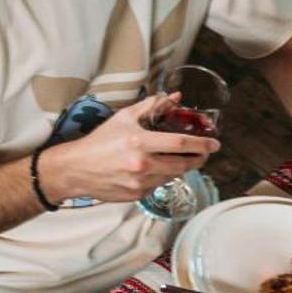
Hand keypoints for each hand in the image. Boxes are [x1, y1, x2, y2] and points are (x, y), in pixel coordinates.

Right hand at [40, 94, 218, 202]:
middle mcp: (141, 165)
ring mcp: (140, 183)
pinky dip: (163, 176)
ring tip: (182, 158)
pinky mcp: (136, 195)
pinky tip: (158, 168)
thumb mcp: (124, 117)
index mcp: (139, 142)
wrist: (76, 169)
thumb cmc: (100, 141)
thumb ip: (152, 106)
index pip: (180, 143)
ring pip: (172, 175)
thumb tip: (175, 97)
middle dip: (198, 158)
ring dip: (181, 167)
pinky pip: (159, 185)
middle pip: (182, 164)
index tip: (215, 144)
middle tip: (205, 153)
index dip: (201, 144)